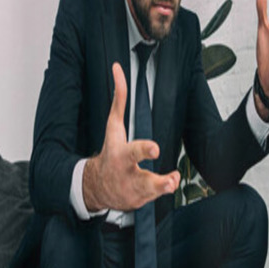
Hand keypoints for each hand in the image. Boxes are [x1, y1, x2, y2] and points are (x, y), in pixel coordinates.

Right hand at [83, 62, 179, 212]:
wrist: (96, 186)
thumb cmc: (110, 150)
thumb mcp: (112, 126)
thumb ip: (118, 98)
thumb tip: (117, 67)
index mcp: (122, 156)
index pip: (134, 152)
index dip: (145, 150)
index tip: (155, 149)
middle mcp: (128, 175)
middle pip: (142, 178)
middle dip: (155, 181)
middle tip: (168, 180)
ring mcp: (134, 190)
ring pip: (152, 192)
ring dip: (163, 188)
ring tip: (172, 181)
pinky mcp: (140, 201)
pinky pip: (155, 197)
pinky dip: (163, 190)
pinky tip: (170, 181)